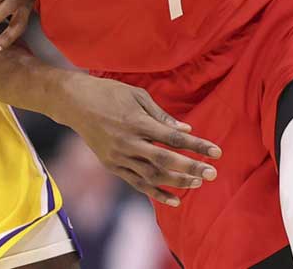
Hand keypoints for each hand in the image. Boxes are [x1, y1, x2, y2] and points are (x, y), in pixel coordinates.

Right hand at [59, 75, 220, 206]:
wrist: (75, 103)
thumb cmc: (110, 93)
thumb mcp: (138, 95)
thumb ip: (162, 116)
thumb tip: (186, 130)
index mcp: (138, 122)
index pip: (174, 138)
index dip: (197, 146)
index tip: (217, 152)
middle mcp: (129, 142)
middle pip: (166, 160)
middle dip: (191, 168)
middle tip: (212, 174)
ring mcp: (119, 156)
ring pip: (152, 175)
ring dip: (177, 181)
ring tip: (197, 184)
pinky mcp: (112, 166)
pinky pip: (137, 184)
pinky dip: (156, 193)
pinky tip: (175, 200)